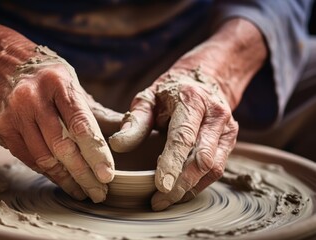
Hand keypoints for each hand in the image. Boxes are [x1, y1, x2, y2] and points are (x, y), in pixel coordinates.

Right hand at [0, 46, 115, 202]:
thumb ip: (94, 112)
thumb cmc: (48, 78)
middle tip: (99, 192)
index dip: (96, 153)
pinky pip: (28, 158)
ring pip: (44, 158)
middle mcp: (33, 97)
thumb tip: (126, 133)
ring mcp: (14, 113)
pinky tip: (63, 179)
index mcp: (58, 83)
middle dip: (83, 175)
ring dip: (66, 179)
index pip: (81, 125)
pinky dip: (48, 172)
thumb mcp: (73, 84)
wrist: (2, 65)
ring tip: (83, 191)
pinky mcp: (2, 128)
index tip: (107, 175)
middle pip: (62, 146)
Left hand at [110, 67, 237, 209]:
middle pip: (202, 158)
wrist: (205, 80)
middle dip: (181, 184)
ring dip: (190, 188)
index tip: (159, 186)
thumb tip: (118, 145)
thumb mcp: (148, 98)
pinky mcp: (230, 141)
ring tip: (165, 200)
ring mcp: (227, 129)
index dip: (172, 163)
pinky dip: (198, 184)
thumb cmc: (170, 92)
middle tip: (158, 201)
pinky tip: (180, 191)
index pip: (183, 137)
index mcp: (193, 99)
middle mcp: (215, 114)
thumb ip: (135, 121)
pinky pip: (218, 169)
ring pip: (214, 168)